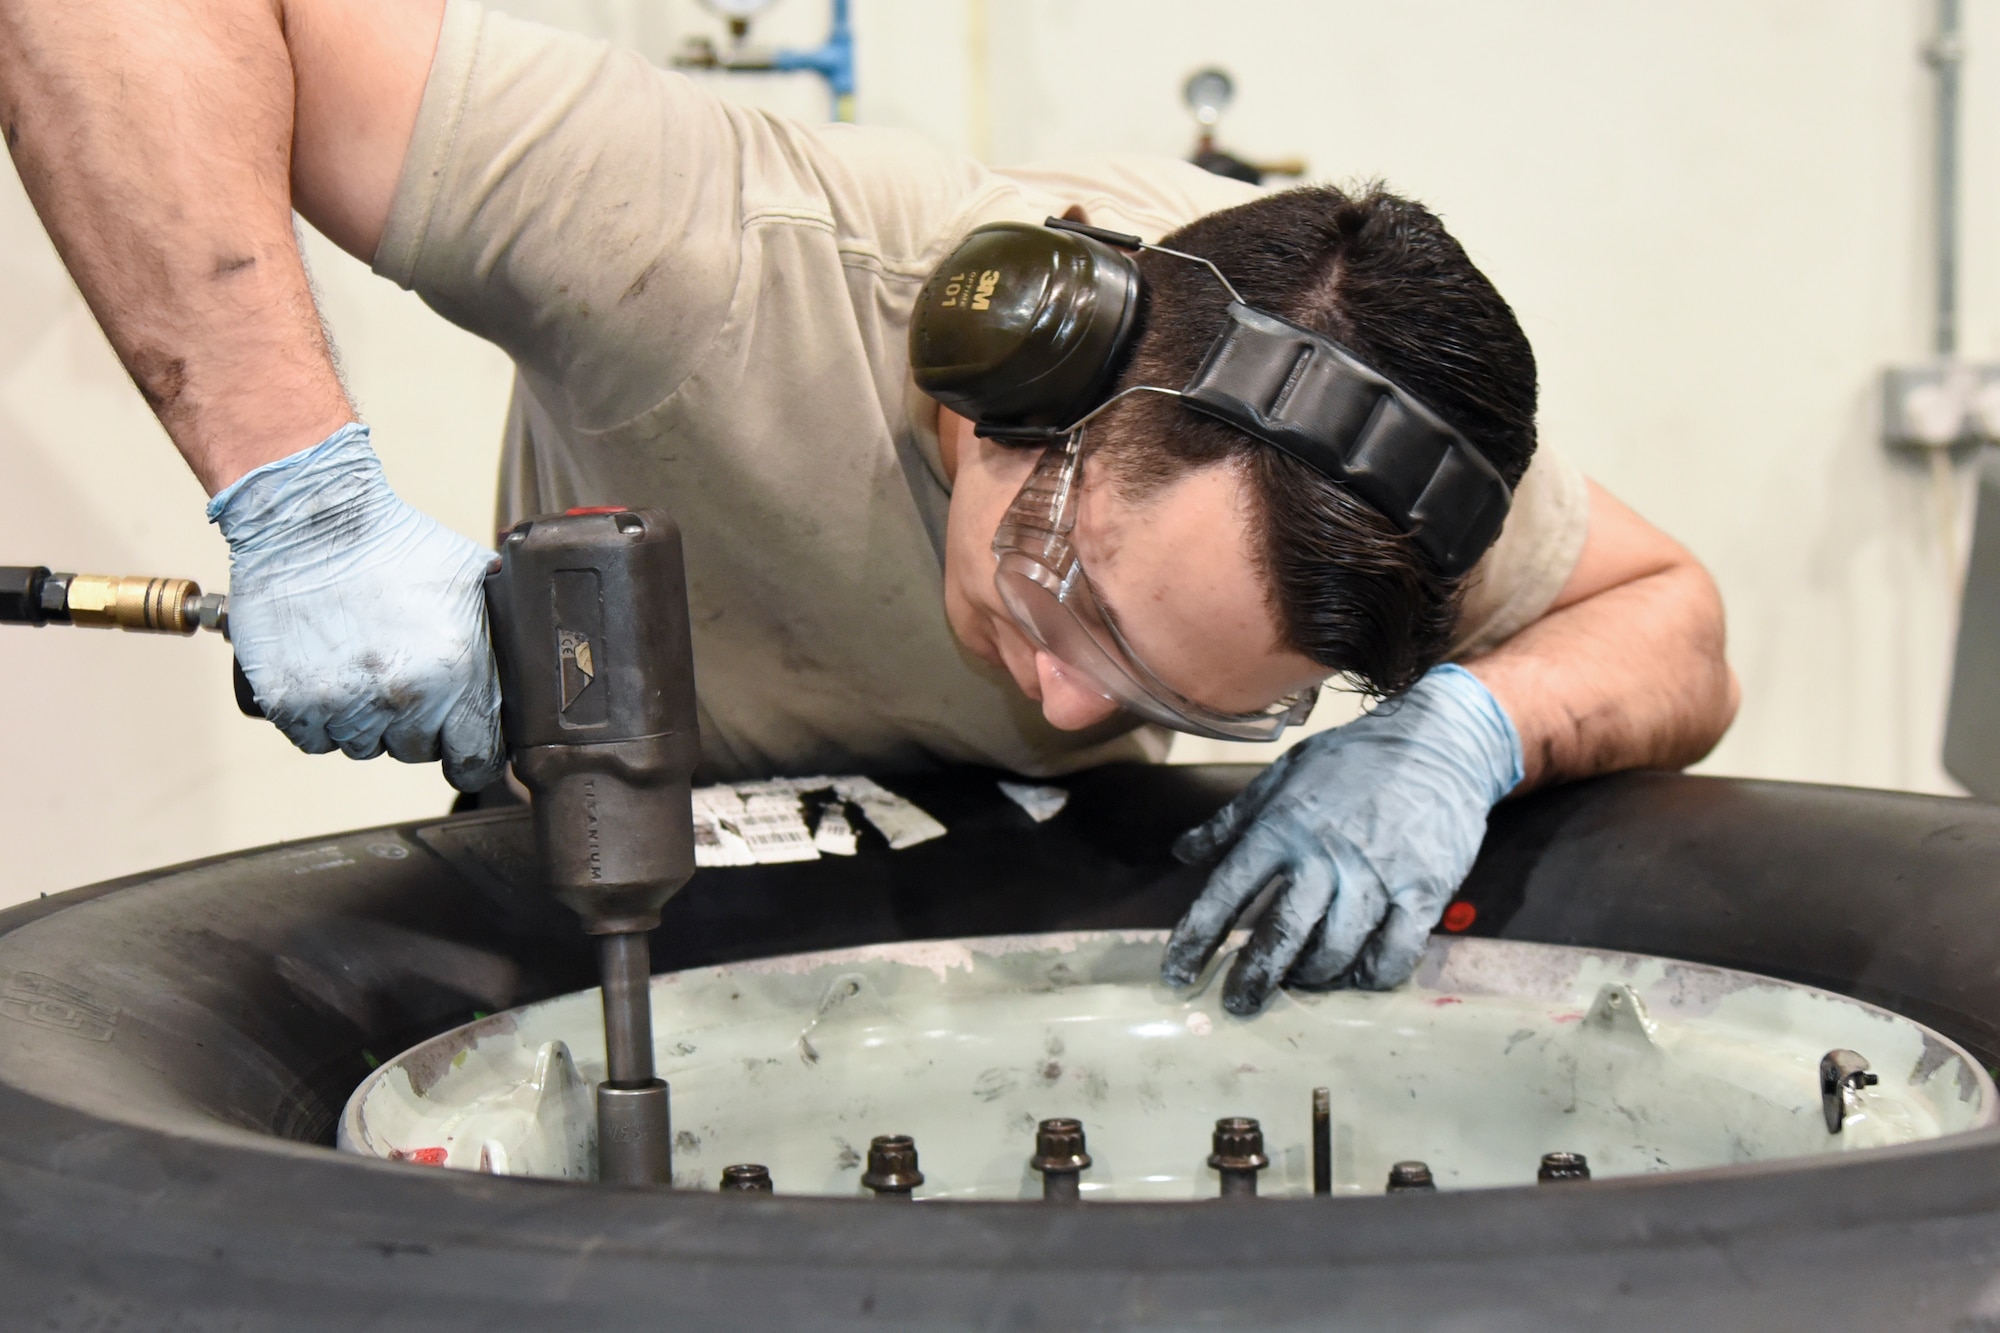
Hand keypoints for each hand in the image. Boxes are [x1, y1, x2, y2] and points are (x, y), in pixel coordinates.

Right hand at [210, 423, 503, 791]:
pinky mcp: (288, 702)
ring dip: (367, 719)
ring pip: (363, 746)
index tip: (466, 744)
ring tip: (364, 663)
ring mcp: (340, 703)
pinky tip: (328, 671)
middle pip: (417, 750)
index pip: (477, 761)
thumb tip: (532, 664)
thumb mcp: (474, 577)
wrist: (310, 518)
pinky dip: (321, 717)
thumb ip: (502, 631)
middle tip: (406, 676)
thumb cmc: (394, 541)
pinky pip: (315, 739)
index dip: (474, 754)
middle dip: (418, 724)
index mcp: (455, 672)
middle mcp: (401, 696)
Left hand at [1160, 664, 1523, 1012]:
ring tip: (1299, 983)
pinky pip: (1395, 953)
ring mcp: (1378, 875)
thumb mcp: (1283, 776)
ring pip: (1338, 950)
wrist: (1439, 741)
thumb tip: (1182, 853)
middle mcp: (1326, 854)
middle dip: (1254, 976)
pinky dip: (1372, 976)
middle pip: (1282, 932)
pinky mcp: (1424, 891)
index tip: (1176, 974)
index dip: (1197, 936)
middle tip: (1237, 1005)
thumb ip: (1231, 820)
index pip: (1228, 890)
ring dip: (1314, 978)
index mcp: (1283, 825)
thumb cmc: (1352, 759)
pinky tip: (1357, 977)